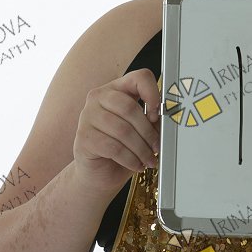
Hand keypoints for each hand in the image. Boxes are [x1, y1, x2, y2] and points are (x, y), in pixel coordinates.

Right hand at [73, 68, 161, 197]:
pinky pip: (114, 147)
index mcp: (116, 89)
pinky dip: (130, 159)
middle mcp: (98, 98)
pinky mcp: (84, 138)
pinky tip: (136, 165)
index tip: (158, 114)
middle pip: (129, 107)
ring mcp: (87, 116)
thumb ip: (151, 121)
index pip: (138, 78)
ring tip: (149, 159)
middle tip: (157, 147)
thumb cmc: (121, 148)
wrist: (98, 173)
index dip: (152, 94)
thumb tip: (167, 120)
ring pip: (122, 130)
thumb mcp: (140, 131)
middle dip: (148, 131)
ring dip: (141, 149)